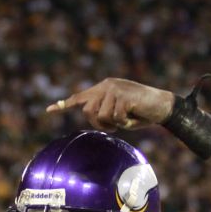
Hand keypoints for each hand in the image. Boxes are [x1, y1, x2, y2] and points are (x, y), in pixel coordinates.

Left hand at [46, 78, 173, 130]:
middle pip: (88, 110)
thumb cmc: (140, 112)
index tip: (49, 110)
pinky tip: (132, 117)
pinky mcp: (124, 95)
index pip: (80, 97)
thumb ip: (103, 112)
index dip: (64, 104)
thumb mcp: (117, 112)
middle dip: (99, 123)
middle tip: (113, 126)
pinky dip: (123, 122)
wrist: (161, 106)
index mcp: (103, 88)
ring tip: (125, 119)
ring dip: (113, 123)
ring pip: (101, 115)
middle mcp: (106, 85)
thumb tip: (89, 115)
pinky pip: (115, 117)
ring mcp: (115, 89)